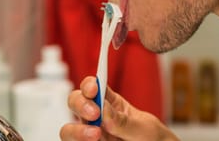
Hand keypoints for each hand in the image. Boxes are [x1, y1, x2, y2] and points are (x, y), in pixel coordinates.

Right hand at [60, 76, 179, 140]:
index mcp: (109, 103)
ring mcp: (89, 135)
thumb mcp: (143, 127)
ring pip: (68, 129)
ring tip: (96, 136)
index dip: (89, 84)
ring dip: (77, 130)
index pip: (93, 86)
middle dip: (80, 104)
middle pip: (75, 102)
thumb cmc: (150, 138)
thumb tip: (105, 111)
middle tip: (95, 114)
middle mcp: (95, 118)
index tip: (94, 89)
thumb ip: (124, 120)